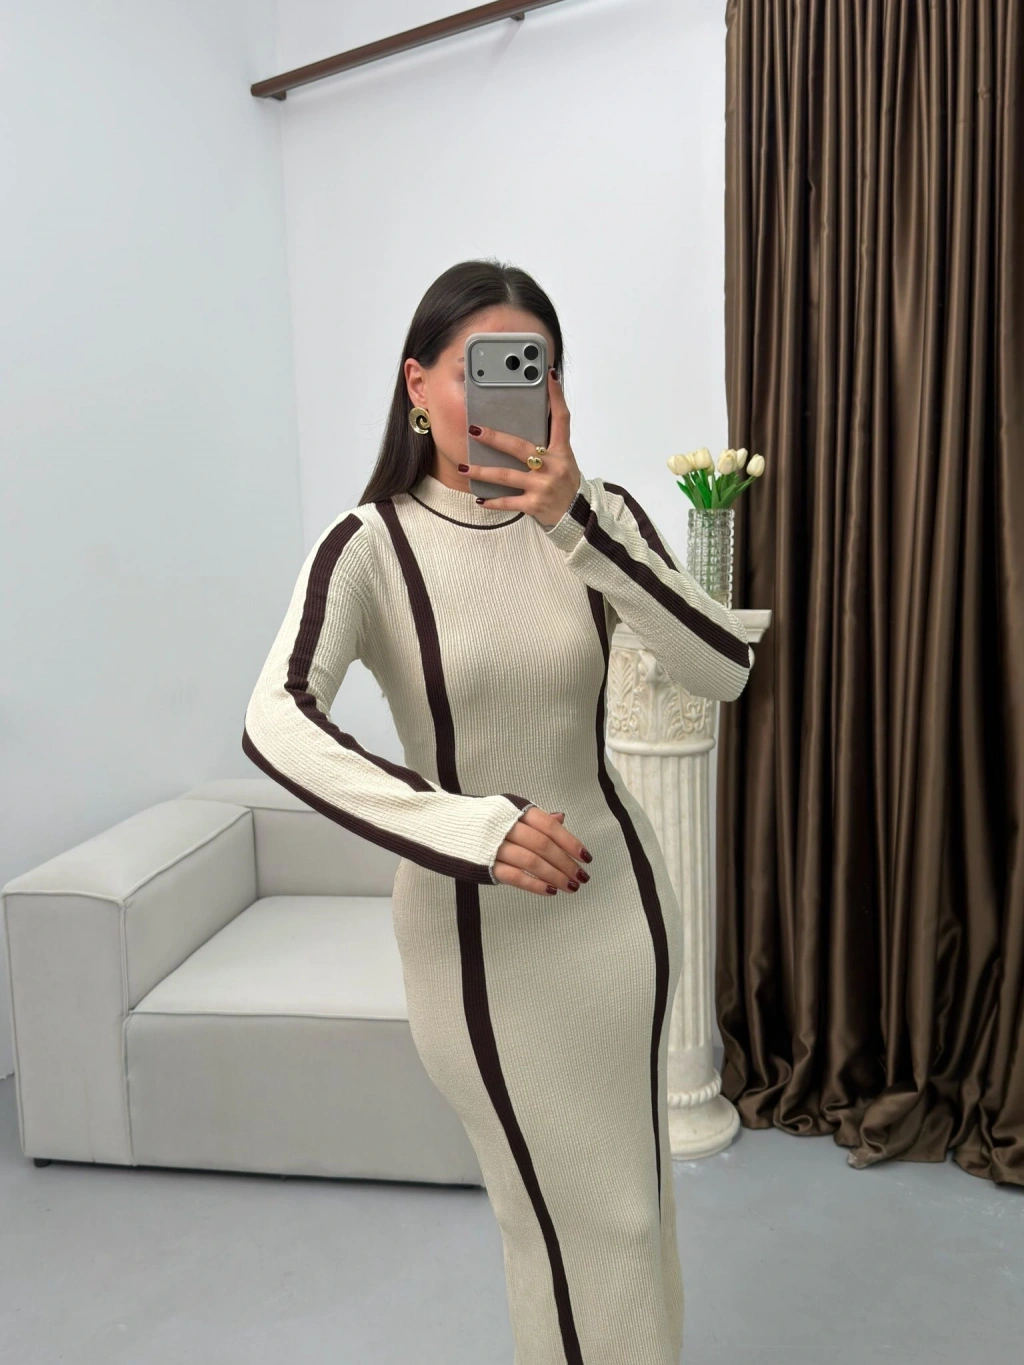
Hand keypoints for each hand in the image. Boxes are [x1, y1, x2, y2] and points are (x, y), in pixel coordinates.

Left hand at [461, 368, 580, 525]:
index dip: (557, 396)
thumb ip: (548, 442)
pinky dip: (492, 501)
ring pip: (506, 475)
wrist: (576, 515)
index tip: (549, 376)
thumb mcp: (564, 460)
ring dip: (482, 471)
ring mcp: (542, 486)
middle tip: (474, 430)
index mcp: (561, 451)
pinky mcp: (534, 504)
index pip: (562, 418)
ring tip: (464, 467)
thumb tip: (531, 419)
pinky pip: (508, 501)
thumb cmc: (565, 483)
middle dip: (495, 438)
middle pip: (520, 447)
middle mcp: (552, 466)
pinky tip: (479, 499)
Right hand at [491, 806, 593, 896]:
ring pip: (532, 861)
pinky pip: (514, 876)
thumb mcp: (507, 810)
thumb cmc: (481, 819)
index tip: (585, 857)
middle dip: (566, 863)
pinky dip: (535, 884)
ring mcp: (494, 845)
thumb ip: (534, 817)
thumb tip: (561, 818)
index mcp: (515, 810)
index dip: (570, 842)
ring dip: (555, 876)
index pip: (549, 826)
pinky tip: (550, 891)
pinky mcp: (485, 864)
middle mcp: (506, 825)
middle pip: (543, 845)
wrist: (443, 826)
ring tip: (570, 887)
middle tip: (582, 876)